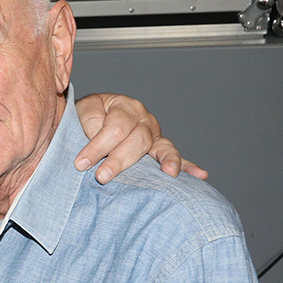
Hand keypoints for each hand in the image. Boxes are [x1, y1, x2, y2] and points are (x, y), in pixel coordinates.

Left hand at [73, 93, 207, 183]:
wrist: (89, 116)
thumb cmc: (84, 117)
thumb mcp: (81, 112)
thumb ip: (89, 122)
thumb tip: (96, 138)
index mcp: (124, 106)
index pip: (116, 128)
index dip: (98, 146)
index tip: (81, 163)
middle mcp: (144, 118)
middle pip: (138, 140)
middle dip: (120, 159)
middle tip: (102, 176)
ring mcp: (154, 134)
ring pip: (161, 148)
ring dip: (165, 161)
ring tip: (168, 173)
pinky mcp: (158, 148)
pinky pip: (173, 156)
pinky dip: (188, 166)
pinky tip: (200, 175)